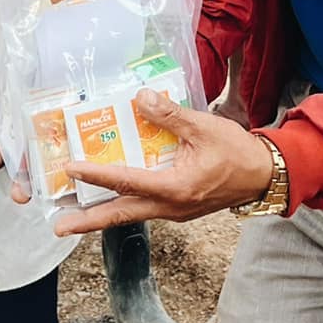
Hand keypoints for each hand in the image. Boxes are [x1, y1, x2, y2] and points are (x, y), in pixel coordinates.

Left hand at [50, 93, 276, 233]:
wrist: (264, 175)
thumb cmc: (237, 152)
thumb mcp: (204, 127)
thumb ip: (170, 115)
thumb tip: (140, 98)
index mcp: (176, 188)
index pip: (128, 181)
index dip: (97, 174)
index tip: (72, 169)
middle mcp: (170, 206)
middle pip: (121, 214)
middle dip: (88, 221)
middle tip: (58, 225)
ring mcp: (173, 211)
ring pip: (131, 214)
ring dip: (101, 215)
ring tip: (72, 217)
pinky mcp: (177, 208)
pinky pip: (143, 208)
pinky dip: (122, 204)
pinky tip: (108, 197)